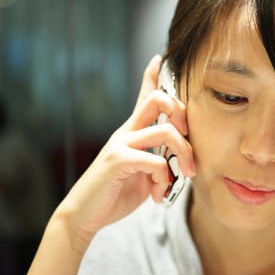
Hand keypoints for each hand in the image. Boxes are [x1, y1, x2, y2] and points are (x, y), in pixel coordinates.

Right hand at [54, 54, 194, 245]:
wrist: (86, 215)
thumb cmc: (117, 192)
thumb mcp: (145, 174)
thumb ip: (161, 161)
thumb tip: (182, 162)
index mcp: (132, 132)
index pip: (143, 97)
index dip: (152, 75)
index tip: (159, 58)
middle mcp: (126, 132)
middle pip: (157, 100)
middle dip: (181, 113)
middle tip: (189, 137)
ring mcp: (120, 144)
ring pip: (164, 131)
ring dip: (183, 154)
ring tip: (186, 175)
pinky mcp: (117, 161)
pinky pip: (154, 160)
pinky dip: (164, 177)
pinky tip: (159, 194)